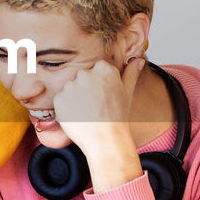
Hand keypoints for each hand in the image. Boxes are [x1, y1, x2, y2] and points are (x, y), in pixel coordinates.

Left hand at [52, 58, 144, 191]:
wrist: (105, 140)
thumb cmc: (118, 117)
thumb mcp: (127, 93)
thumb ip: (131, 73)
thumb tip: (139, 60)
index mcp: (104, 69)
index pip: (96, 69)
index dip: (99, 83)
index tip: (103, 95)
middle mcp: (86, 74)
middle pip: (82, 77)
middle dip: (86, 89)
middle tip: (95, 106)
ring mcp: (71, 86)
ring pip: (70, 88)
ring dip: (75, 98)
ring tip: (87, 112)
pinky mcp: (60, 99)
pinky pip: (61, 100)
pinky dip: (66, 108)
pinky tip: (78, 117)